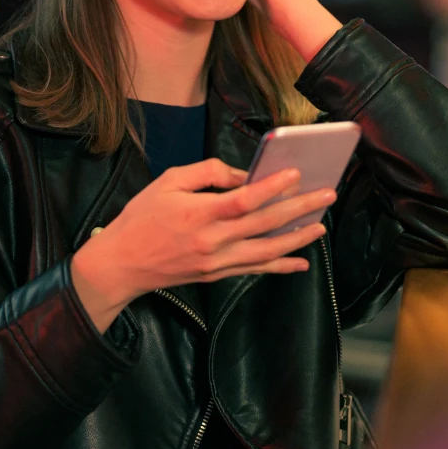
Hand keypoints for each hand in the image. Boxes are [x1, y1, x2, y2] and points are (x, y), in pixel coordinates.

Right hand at [70, 158, 335, 333]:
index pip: (244, 200)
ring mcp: (216, 262)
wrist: (121, 264)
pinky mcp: (217, 275)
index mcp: (199, 214)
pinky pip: (255, 271)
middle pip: (264, 224)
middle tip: (326, 196)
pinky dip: (280, 267)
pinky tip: (300, 262)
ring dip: (297, 239)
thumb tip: (242, 175)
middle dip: (299, 209)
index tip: (296, 175)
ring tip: (320, 225)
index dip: (272, 188)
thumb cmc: (142, 217)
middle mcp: (212, 241)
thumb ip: (207, 173)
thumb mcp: (168, 181)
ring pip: (266, 251)